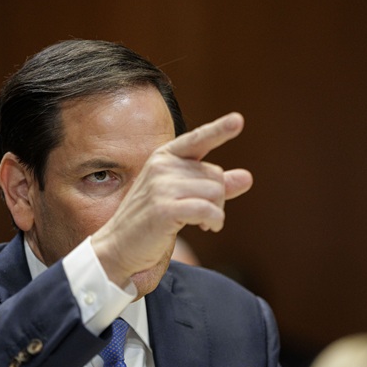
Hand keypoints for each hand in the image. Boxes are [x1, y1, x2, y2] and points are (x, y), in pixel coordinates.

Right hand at [91, 112, 252, 286]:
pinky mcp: (164, 208)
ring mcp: (161, 186)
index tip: (238, 120)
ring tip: (202, 223)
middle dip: (218, 198)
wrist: (119, 247)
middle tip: (203, 215)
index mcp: (164, 157)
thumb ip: (212, 186)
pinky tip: (204, 227)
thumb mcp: (182, 197)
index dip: (219, 130)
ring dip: (216, 213)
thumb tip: (247, 177)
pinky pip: (208, 209)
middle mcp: (162, 166)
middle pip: (215, 174)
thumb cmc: (151, 221)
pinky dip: (213, 221)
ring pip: (215, 191)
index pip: (197, 139)